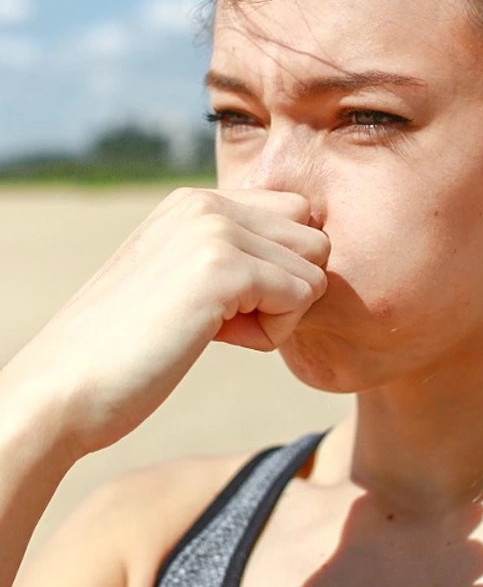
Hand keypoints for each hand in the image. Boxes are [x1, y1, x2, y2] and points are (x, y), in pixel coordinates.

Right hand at [7, 187, 328, 460]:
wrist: (63, 386)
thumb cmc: (129, 344)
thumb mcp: (180, 275)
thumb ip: (232, 251)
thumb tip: (308, 255)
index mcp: (196, 200)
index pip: (294, 215)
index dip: (277, 266)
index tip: (227, 298)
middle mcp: (208, 202)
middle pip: (314, 239)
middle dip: (287, 287)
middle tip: (229, 317)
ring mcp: (215, 230)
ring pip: (314, 270)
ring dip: (279, 313)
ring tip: (216, 328)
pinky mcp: (223, 269)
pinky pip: (302, 298)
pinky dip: (271, 333)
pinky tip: (215, 339)